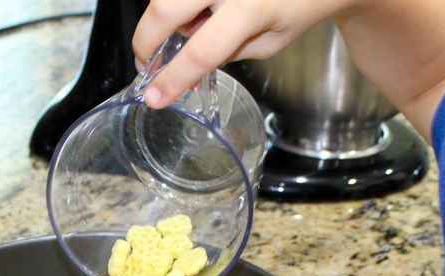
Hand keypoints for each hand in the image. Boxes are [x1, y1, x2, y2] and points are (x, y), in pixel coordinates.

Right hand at [132, 0, 444, 139]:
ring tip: (190, 31)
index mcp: (252, 9)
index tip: (154, 97)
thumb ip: (225, 54)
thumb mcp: (268, 44)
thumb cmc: (297, 6)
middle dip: (146, 41)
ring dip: (166, 19)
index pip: (201, 51)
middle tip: (147, 64)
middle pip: (164, 10)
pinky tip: (197, 13)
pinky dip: (178, 6)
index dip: (172, 78)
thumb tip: (187, 66)